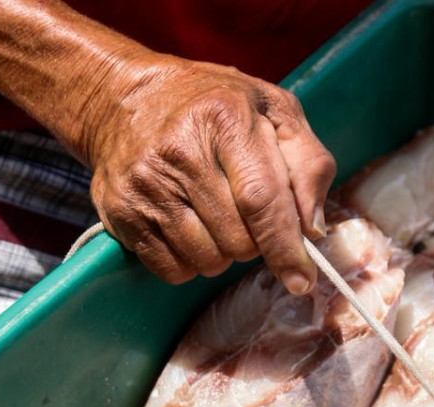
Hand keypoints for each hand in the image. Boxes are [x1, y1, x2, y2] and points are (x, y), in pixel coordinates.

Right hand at [81, 55, 334, 291]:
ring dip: (223, 254)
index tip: (302, 281)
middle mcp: (179, 151)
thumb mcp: (275, 111)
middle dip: (255, 243)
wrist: (124, 97)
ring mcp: (145, 184)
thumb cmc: (216, 106)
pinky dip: (190, 262)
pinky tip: (188, 227)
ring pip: (207, 260)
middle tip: (247, 215)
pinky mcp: (121, 212)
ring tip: (215, 216)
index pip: (262, 199)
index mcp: (225, 118)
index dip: (285, 248)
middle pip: (238, 241)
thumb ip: (308, 165)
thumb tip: (313, 230)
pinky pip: (173, 270)